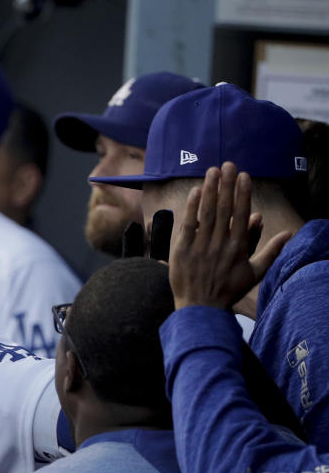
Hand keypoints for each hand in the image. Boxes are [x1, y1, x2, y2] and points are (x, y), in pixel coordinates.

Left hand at [169, 162, 291, 310]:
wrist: (200, 308)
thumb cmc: (228, 290)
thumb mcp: (255, 273)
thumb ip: (271, 252)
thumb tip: (289, 233)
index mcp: (238, 248)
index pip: (241, 215)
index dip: (243, 194)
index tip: (244, 176)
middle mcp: (220, 244)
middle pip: (224, 209)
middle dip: (227, 185)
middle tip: (229, 164)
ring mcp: (200, 246)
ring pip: (207, 213)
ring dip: (211, 190)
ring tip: (213, 171)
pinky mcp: (182, 250)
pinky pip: (188, 225)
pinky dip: (192, 207)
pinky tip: (196, 191)